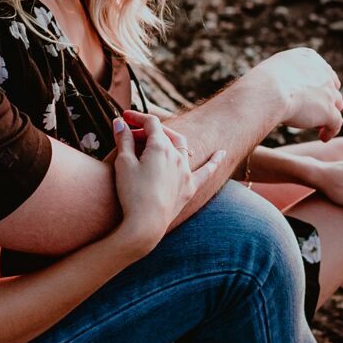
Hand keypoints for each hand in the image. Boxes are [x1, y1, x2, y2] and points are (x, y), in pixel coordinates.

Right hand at [111, 113, 222, 253]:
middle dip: (149, 130)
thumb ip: (123, 140)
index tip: (123, 119)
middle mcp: (177, 155)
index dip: (137, 118)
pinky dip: (214, 160)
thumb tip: (120, 122)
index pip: (151, 123)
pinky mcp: (190, 187)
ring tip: (159, 138)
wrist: (145, 224)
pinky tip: (222, 152)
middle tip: (131, 135)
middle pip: (166, 133)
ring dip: (170, 140)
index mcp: (160, 146)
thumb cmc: (131, 193)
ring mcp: (186, 171)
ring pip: (182, 147)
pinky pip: (207, 171)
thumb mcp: (123, 163)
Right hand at [256, 47, 342, 141]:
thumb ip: (283, 76)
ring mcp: (328, 92)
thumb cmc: (262, 83)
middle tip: (315, 112)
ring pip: (336, 105)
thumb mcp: (273, 70)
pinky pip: (336, 123)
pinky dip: (331, 131)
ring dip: (329, 115)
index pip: (323, 72)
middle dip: (326, 100)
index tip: (313, 96)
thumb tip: (280, 90)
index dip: (320, 86)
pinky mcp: (328, 111)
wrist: (268, 92)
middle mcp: (323, 72)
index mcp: (309, 58)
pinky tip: (323, 138)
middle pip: (332, 88)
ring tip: (319, 127)